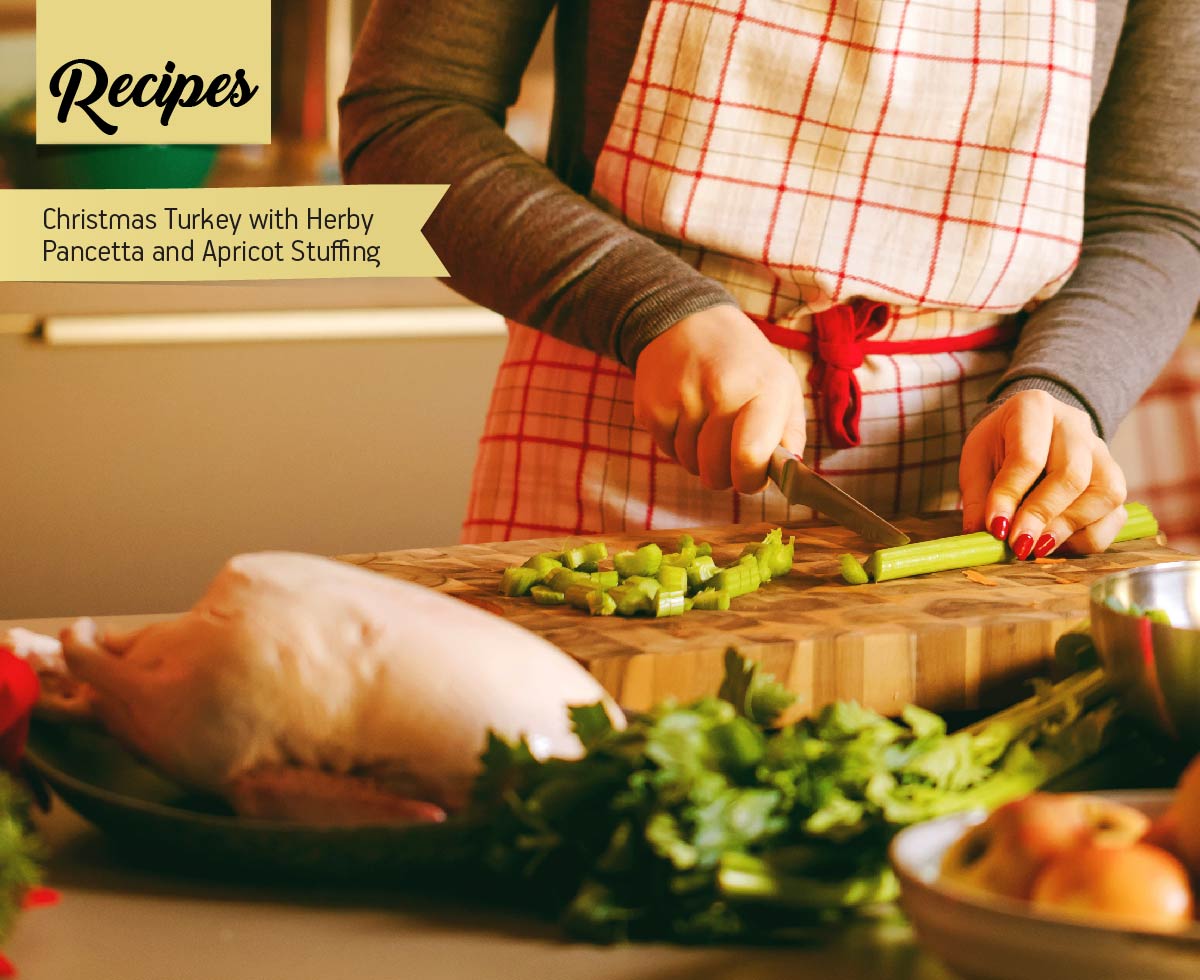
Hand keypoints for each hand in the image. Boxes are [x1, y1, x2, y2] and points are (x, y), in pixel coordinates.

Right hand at [632, 305, 806, 493]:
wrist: (687, 321)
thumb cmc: (743, 362)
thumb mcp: (781, 384)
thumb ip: (790, 433)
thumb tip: (790, 474)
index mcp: (764, 387)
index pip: (750, 456)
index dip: (750, 479)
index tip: (751, 477)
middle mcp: (722, 389)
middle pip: (717, 470)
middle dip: (724, 474)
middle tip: (728, 453)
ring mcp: (682, 397)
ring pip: (691, 464)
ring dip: (699, 457)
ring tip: (706, 423)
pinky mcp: (652, 406)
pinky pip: (667, 452)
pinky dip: (678, 444)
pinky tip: (686, 415)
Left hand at [959, 389, 1126, 556]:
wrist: (1030, 432)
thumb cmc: (1000, 446)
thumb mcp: (976, 461)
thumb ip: (979, 498)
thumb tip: (982, 536)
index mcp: (1034, 407)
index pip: (1028, 457)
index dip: (1011, 496)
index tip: (996, 529)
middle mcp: (1076, 426)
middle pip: (1072, 475)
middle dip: (1043, 516)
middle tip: (1019, 545)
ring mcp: (1103, 452)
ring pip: (1105, 494)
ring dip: (1069, 528)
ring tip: (1037, 548)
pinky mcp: (1115, 480)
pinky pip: (1115, 515)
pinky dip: (1088, 538)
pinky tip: (1058, 545)